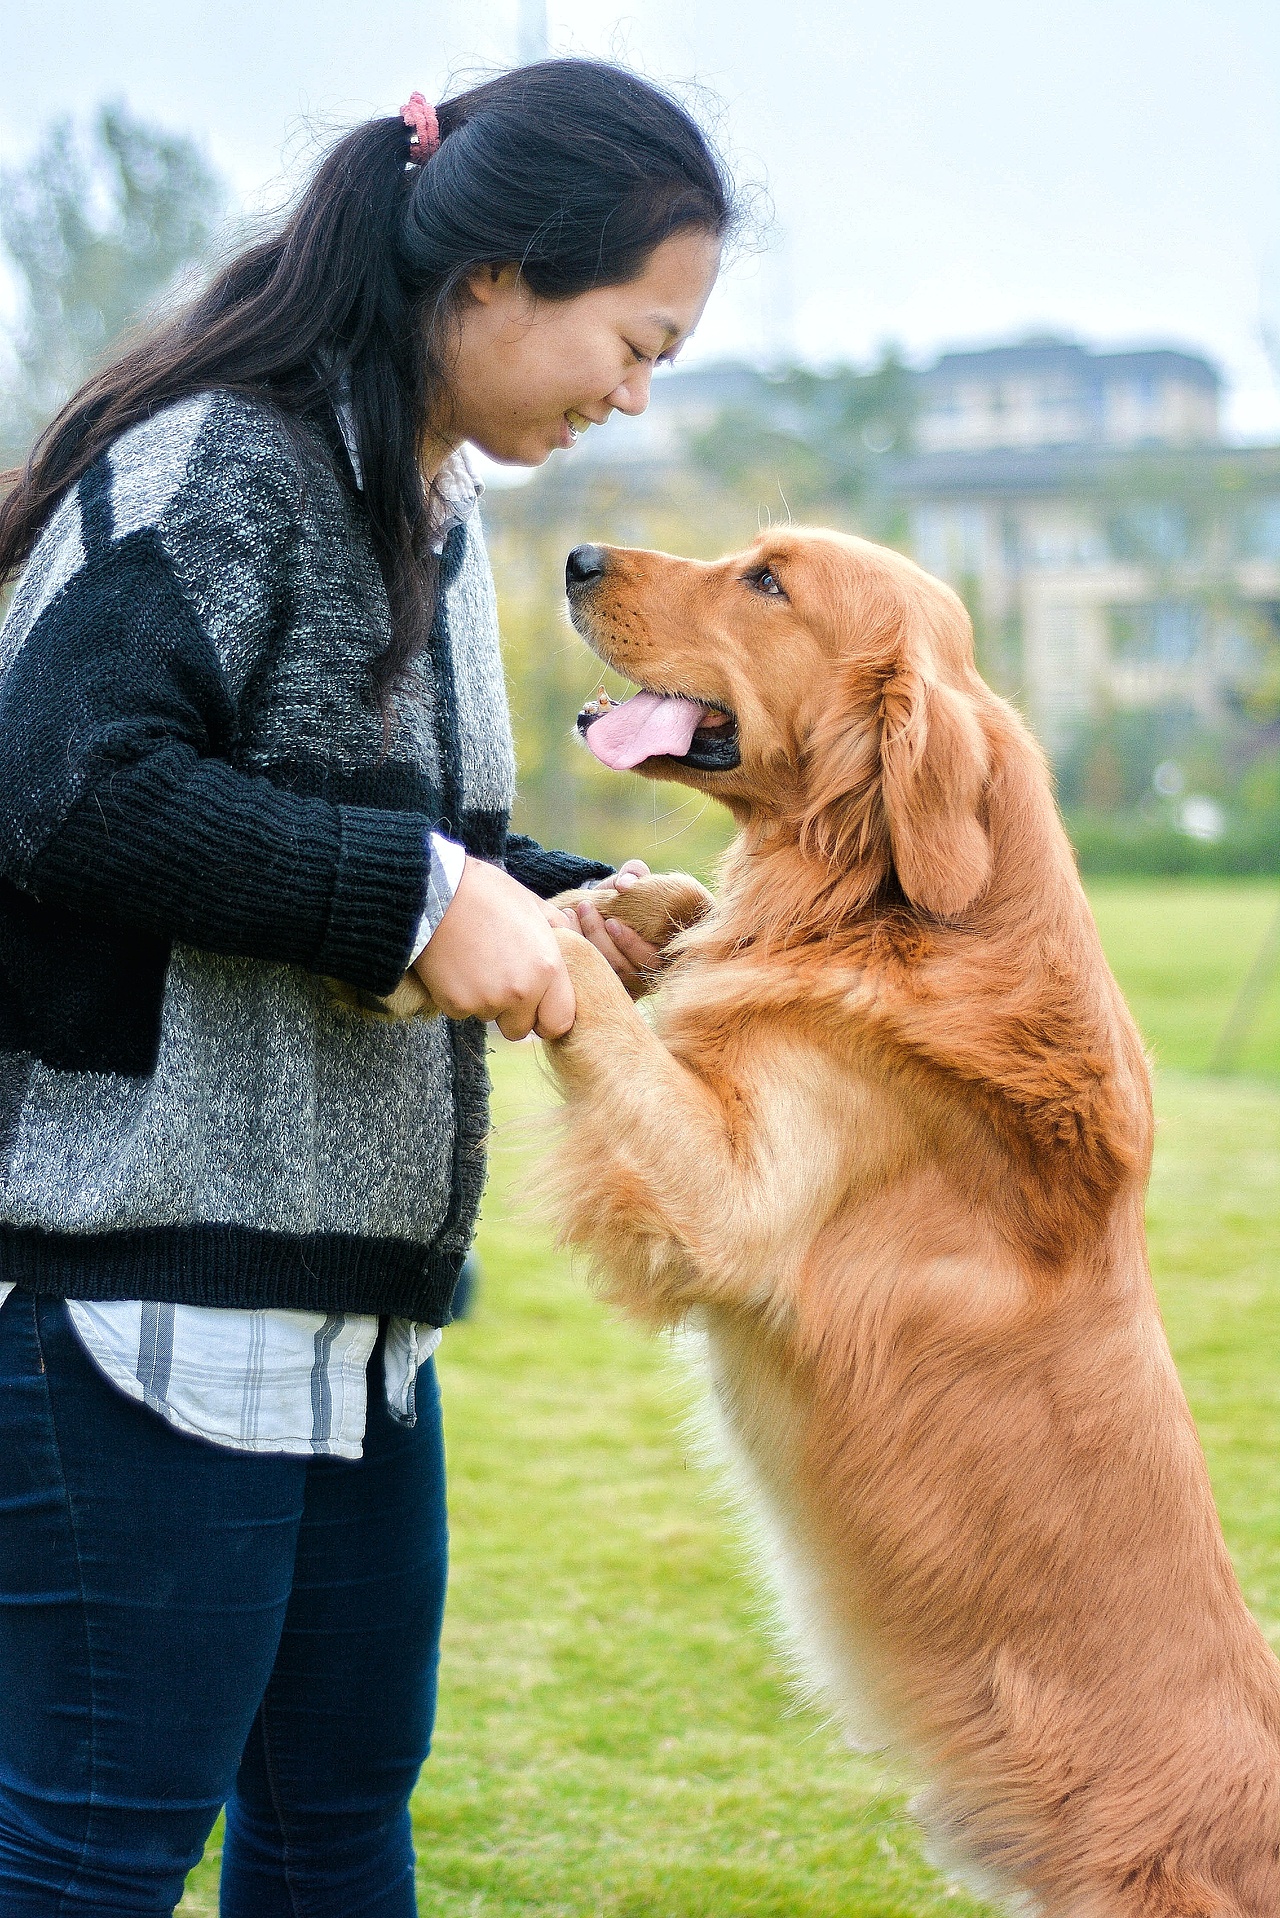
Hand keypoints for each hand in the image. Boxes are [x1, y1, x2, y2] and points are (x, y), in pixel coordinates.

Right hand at [414, 857, 575, 1040]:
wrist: (435, 892)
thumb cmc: (488, 893)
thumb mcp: (534, 905)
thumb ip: (559, 931)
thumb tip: (574, 941)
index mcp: (547, 969)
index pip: (559, 1023)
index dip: (547, 1016)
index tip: (537, 1005)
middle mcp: (521, 992)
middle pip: (521, 1029)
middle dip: (513, 1013)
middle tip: (501, 980)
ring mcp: (486, 1001)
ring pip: (491, 1018)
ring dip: (486, 1002)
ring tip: (477, 963)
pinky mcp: (456, 1004)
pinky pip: (463, 1012)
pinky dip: (460, 996)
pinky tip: (456, 966)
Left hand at [570, 859, 664, 996]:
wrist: (611, 911)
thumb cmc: (630, 895)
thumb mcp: (635, 880)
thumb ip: (635, 873)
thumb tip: (624, 885)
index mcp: (664, 952)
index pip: (651, 960)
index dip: (631, 944)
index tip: (611, 922)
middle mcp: (646, 975)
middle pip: (623, 969)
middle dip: (600, 940)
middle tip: (585, 908)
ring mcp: (624, 986)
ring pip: (602, 974)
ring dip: (584, 942)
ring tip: (571, 912)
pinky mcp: (602, 986)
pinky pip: (585, 978)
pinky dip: (571, 952)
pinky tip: (562, 927)